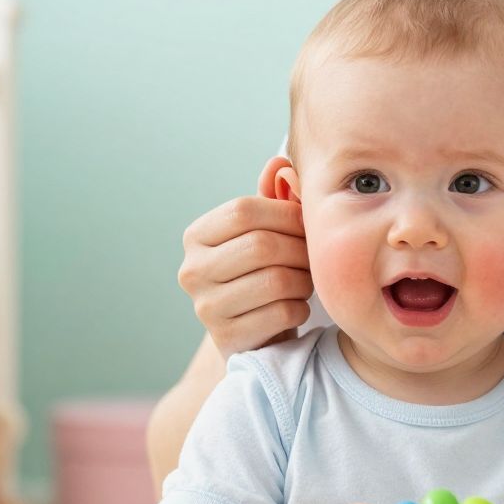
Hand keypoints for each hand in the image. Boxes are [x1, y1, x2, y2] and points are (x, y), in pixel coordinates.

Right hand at [178, 159, 312, 358]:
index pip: (243, 209)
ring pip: (275, 280)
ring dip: (302, 280)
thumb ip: (274, 199)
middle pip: (261, 245)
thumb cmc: (264, 273)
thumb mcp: (266, 233)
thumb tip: (280, 164)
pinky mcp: (227, 338)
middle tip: (312, 257)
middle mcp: (191, 270)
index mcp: (196, 236)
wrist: (255, 335)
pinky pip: (281, 313)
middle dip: (299, 249)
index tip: (306, 223)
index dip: (285, 213)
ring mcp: (205, 307)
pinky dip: (299, 309)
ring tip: (304, 281)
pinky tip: (295, 308)